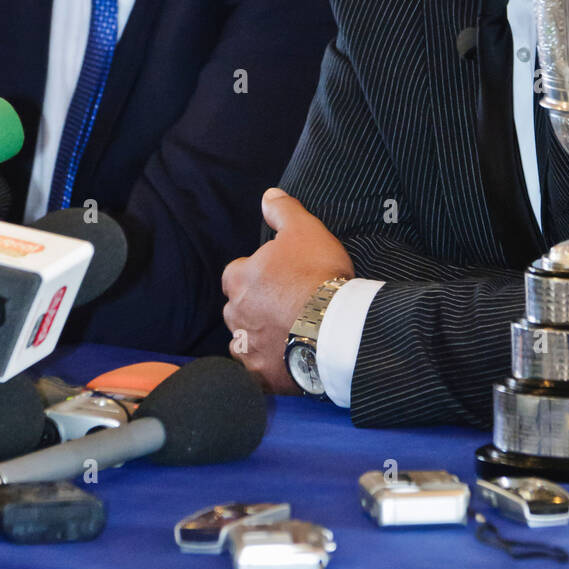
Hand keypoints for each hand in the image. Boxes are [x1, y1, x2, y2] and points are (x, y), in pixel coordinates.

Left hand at [221, 188, 353, 393]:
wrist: (333, 326)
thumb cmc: (317, 273)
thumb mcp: (305, 229)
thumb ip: (283, 210)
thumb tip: (268, 195)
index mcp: (240, 278)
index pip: (235, 273)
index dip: (254, 273)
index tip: (274, 275)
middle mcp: (235, 312)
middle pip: (237, 307)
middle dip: (254, 305)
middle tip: (285, 304)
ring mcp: (246, 345)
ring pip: (242, 339)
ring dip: (258, 336)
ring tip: (285, 333)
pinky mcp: (260, 373)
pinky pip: (253, 371)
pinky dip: (264, 366)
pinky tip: (282, 362)